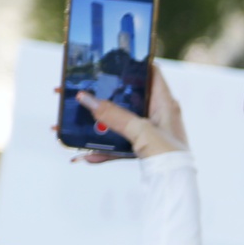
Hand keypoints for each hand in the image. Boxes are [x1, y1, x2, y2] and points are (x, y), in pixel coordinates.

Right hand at [72, 65, 188, 161]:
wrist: (175, 187)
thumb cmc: (169, 155)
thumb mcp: (141, 130)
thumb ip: (114, 115)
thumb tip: (87, 98)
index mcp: (164, 103)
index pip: (151, 73)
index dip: (133, 63)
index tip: (110, 58)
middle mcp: (157, 114)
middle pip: (126, 98)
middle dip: (101, 95)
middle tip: (76, 89)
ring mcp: (148, 132)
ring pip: (117, 122)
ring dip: (94, 123)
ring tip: (68, 120)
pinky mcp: (141, 149)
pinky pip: (116, 145)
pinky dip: (101, 149)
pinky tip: (84, 155)